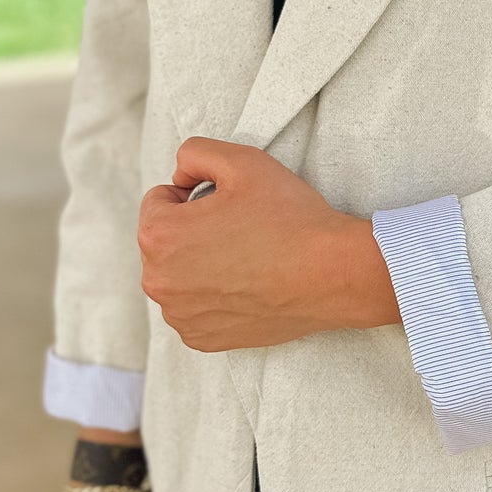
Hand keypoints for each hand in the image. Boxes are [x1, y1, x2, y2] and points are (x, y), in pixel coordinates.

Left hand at [138, 137, 364, 351]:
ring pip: (178, 277)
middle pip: (164, 242)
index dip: (194, 195)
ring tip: (246, 259)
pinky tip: (247, 287)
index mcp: (159, 235)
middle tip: (240, 231)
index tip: (228, 205)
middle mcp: (158, 281)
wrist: (333, 274)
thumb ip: (196, 152)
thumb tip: (180, 174)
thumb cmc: (290, 218)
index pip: (158, 202)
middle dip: (193, 232)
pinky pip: (194, 310)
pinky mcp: (202, 339)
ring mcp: (180, 315)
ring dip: (200, 266)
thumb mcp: (244, 161)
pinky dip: (213, 299)